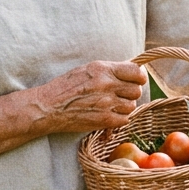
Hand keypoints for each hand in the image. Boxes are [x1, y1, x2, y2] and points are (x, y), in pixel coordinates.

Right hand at [32, 60, 147, 132]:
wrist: (49, 107)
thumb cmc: (66, 87)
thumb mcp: (87, 70)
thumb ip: (109, 70)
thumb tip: (131, 71)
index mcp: (103, 69)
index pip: (137, 72)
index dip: (139, 77)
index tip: (135, 80)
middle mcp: (107, 85)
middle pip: (137, 90)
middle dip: (130, 93)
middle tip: (119, 95)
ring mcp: (107, 103)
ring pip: (131, 106)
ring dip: (124, 107)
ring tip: (110, 105)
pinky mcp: (105, 119)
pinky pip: (125, 119)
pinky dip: (119, 119)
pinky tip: (107, 115)